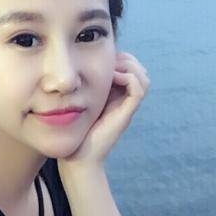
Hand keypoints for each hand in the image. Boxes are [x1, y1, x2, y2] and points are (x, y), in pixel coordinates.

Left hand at [58, 51, 149, 170]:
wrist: (78, 158)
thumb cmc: (73, 132)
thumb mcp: (76, 103)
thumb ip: (80, 87)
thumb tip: (74, 66)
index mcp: (114, 96)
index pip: (128, 67)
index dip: (119, 57)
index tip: (100, 58)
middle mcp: (123, 101)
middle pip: (138, 69)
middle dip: (125, 59)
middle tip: (106, 62)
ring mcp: (126, 108)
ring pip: (142, 77)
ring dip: (128, 66)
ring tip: (109, 69)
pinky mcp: (126, 114)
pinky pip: (138, 88)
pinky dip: (128, 77)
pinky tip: (110, 78)